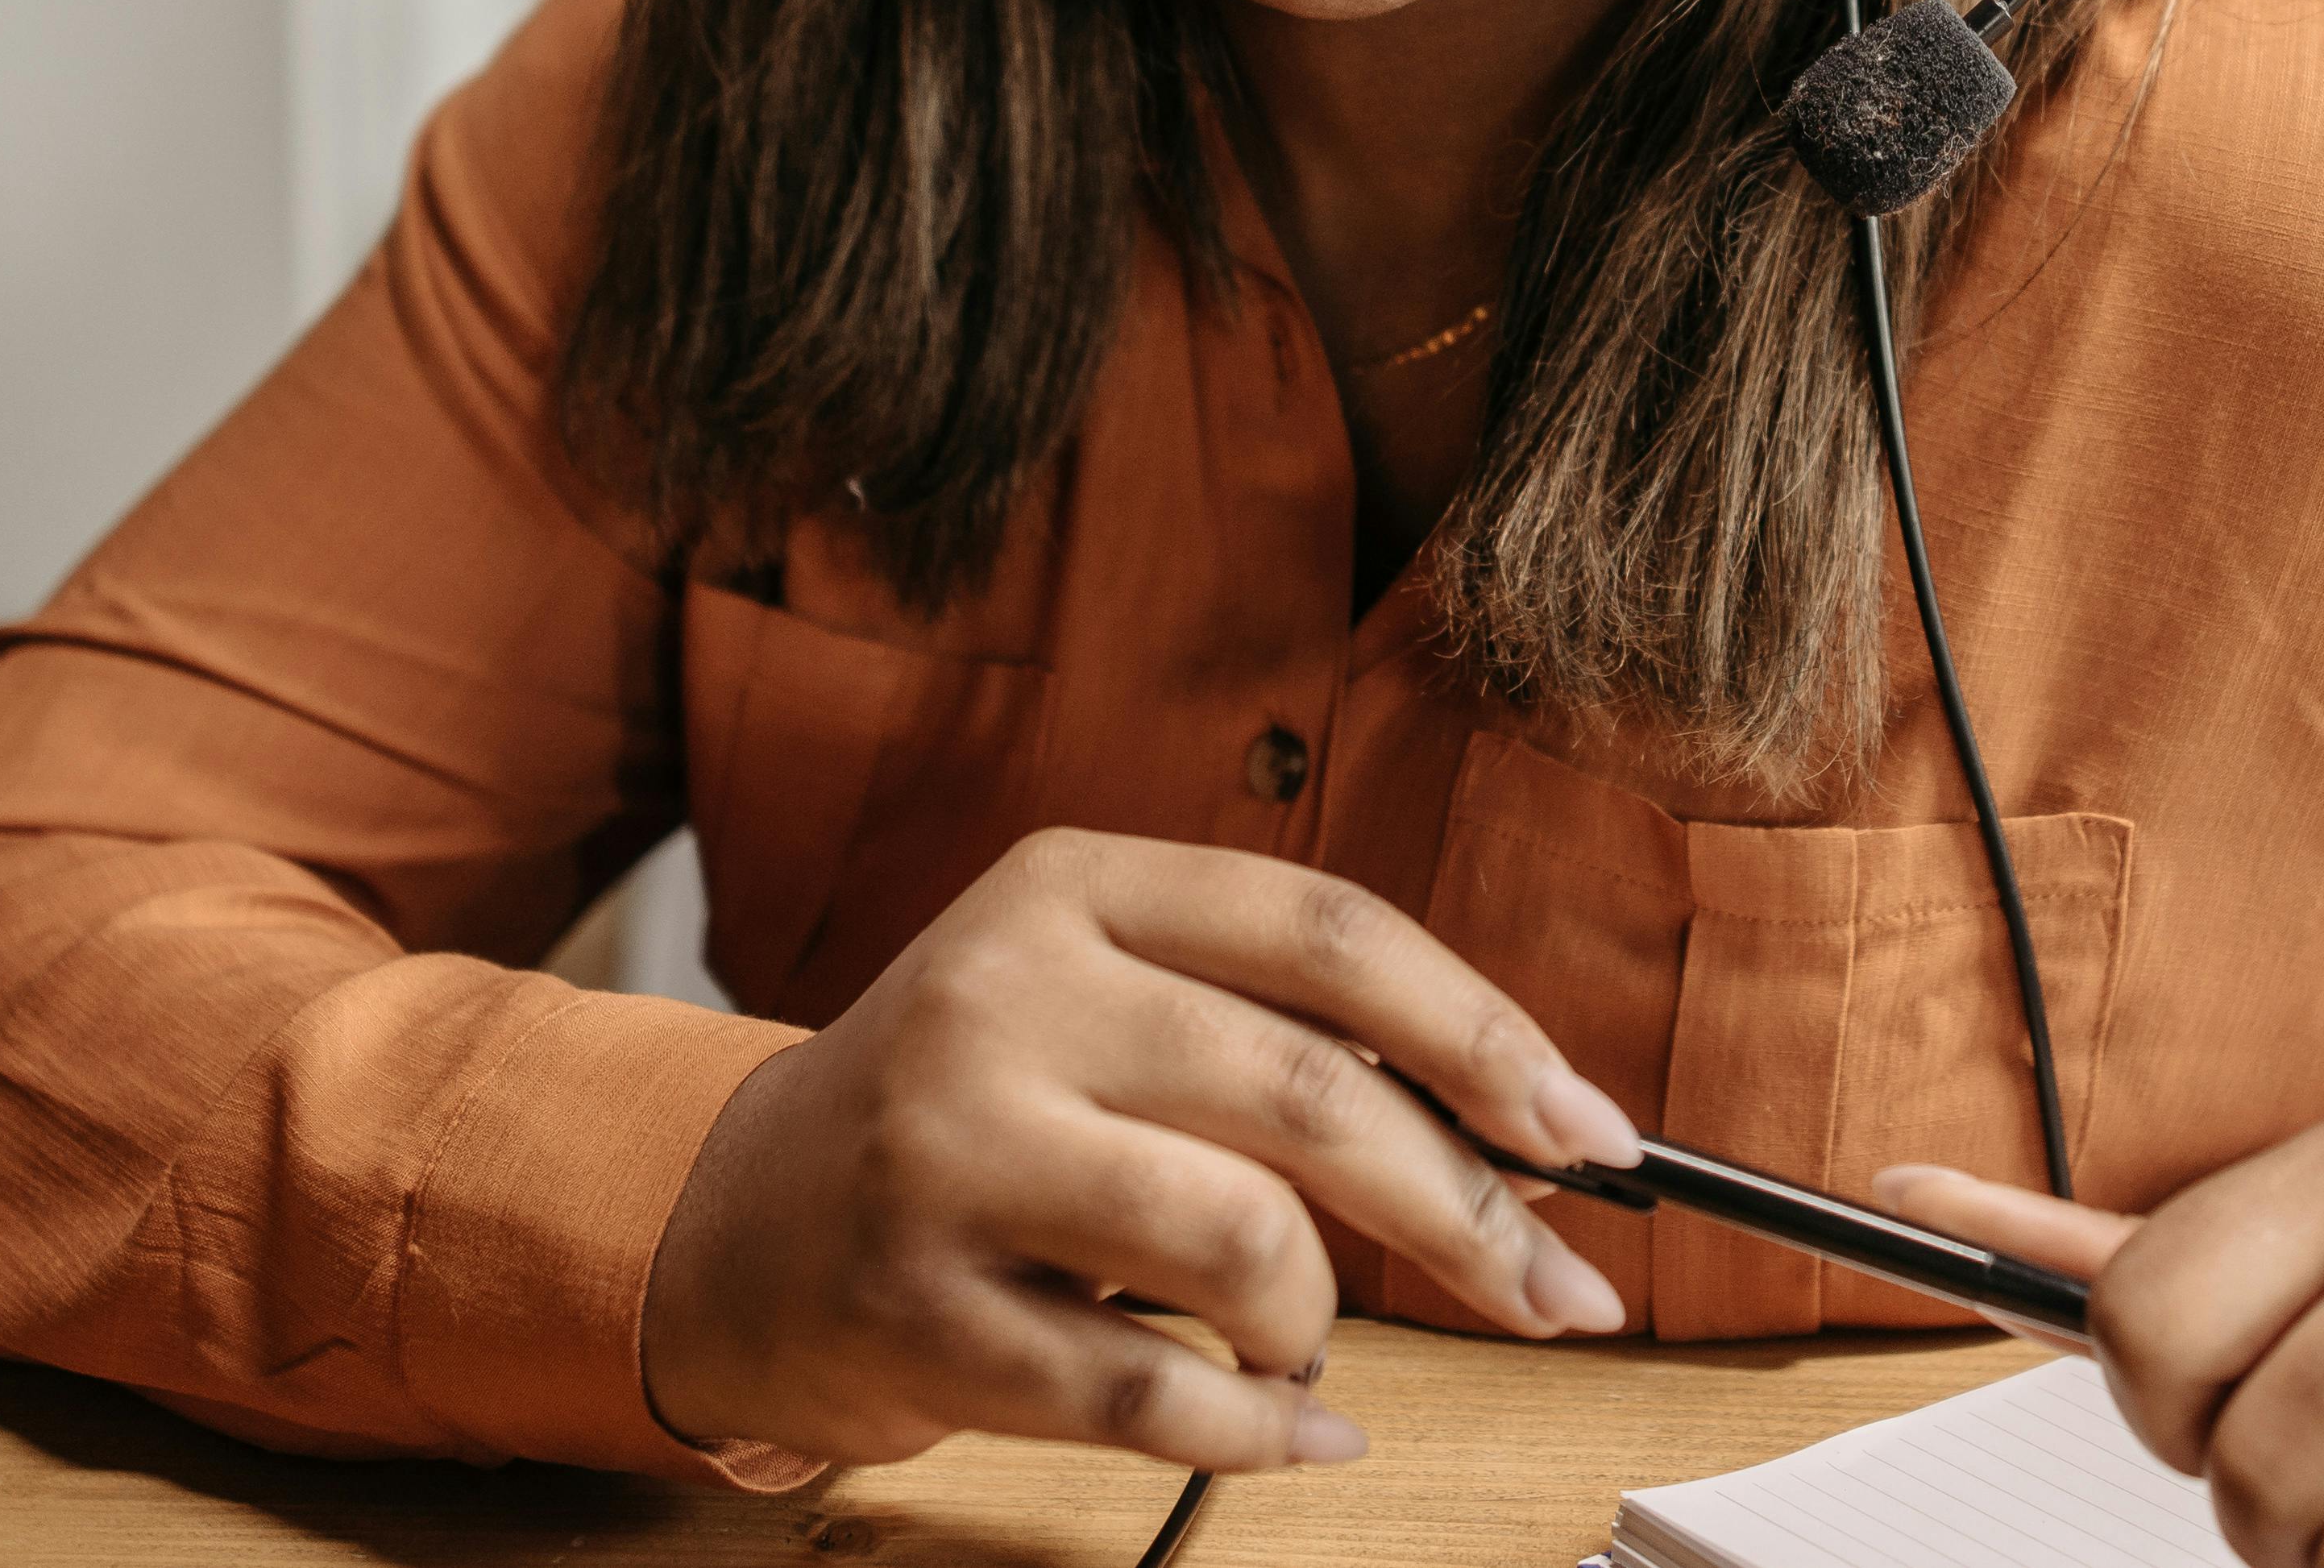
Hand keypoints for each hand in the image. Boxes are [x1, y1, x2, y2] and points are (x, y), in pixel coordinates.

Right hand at [639, 827, 1638, 1472]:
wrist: (733, 1223)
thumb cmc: (973, 1112)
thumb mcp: (1100, 1004)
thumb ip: (1277, 1035)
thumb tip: (1525, 1139)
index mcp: (1074, 889)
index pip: (1331, 932)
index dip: (1485, 1034)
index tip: (1590, 1134)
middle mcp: (1005, 996)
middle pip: (1312, 1093)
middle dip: (1468, 1211)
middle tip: (1555, 1289)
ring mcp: (952, 1153)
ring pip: (1243, 1243)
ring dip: (1321, 1321)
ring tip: (1300, 1343)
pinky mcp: (918, 1311)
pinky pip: (1155, 1397)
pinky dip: (1261, 1434)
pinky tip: (1287, 1429)